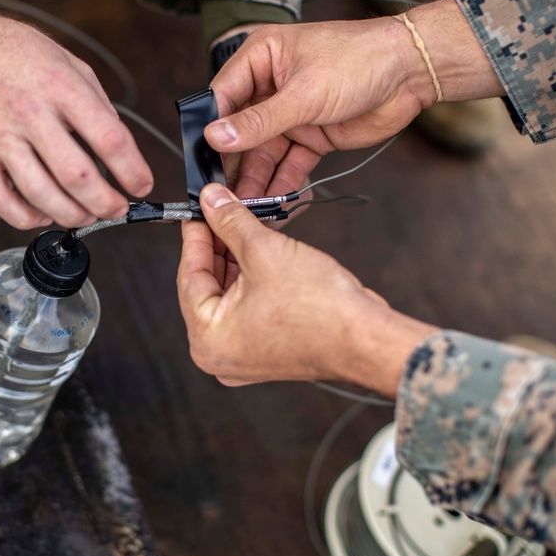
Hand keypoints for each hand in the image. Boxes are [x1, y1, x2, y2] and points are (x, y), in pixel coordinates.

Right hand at [0, 0, 152, 228]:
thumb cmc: (15, 52)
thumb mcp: (69, 63)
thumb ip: (97, 105)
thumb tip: (119, 150)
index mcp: (60, 87)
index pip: (108, 139)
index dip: (133, 170)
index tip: (142, 185)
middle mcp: (29, 113)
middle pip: (77, 176)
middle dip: (106, 203)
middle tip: (117, 208)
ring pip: (41, 195)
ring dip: (72, 215)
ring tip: (87, 215)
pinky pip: (1, 201)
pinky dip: (27, 218)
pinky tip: (44, 214)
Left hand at [177, 184, 436, 392]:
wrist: (366, 337)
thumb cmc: (319, 309)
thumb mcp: (264, 251)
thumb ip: (231, 223)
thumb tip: (211, 201)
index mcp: (207, 340)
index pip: (189, 276)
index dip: (195, 235)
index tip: (198, 209)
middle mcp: (220, 354)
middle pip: (208, 286)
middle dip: (217, 246)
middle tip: (219, 210)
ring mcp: (244, 355)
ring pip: (229, 295)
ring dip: (236, 259)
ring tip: (242, 224)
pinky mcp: (267, 349)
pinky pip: (248, 307)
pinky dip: (252, 278)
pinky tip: (260, 249)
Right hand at [205, 0, 503, 182]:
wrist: (411, 73)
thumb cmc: (359, 60)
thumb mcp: (303, 93)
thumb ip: (259, 121)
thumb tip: (216, 137)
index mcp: (261, 58)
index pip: (223, 96)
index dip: (212, 128)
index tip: (201, 160)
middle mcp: (271, 86)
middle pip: (241, 131)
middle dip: (233, 162)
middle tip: (221, 193)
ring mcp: (292, 113)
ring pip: (264, 152)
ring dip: (257, 179)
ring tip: (246, 206)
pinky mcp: (312, 135)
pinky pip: (290, 163)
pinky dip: (283, 183)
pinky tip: (274, 204)